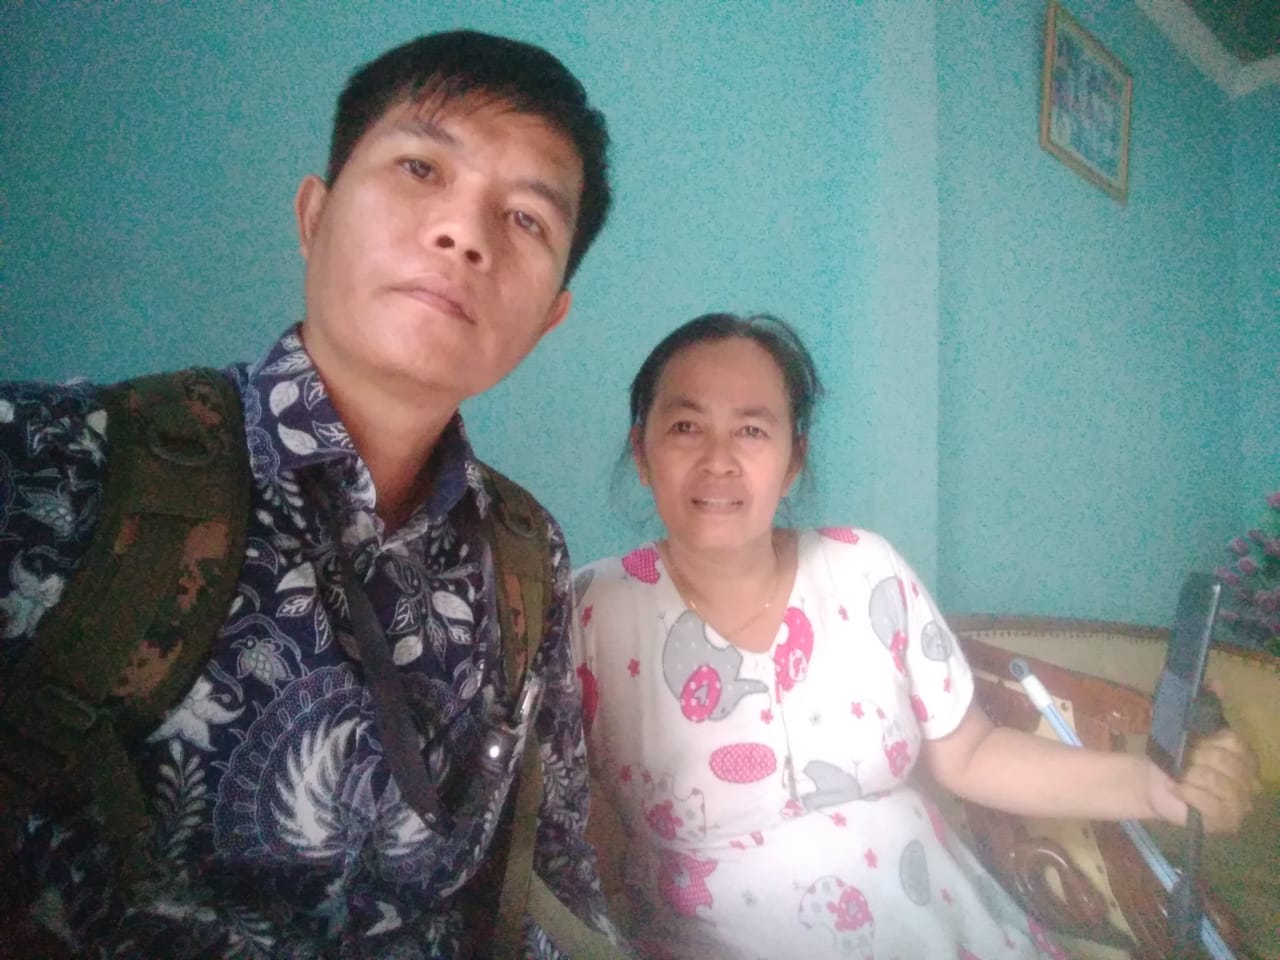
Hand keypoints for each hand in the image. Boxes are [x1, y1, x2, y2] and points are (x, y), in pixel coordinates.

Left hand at [1146, 727, 1261, 833]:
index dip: (1208, 740)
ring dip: (1191, 776)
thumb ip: (1200, 738)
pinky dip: (1188, 793)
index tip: (1190, 743)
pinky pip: (1211, 804)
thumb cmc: (1175, 764)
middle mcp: (1250, 781)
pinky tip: (1175, 788)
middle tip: (1179, 762)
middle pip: (1225, 760)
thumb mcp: (1187, 745)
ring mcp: (1242, 803)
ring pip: (1217, 781)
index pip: (1234, 742)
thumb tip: (1197, 732)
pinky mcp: (1228, 821)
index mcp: (1244, 757)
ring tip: (1177, 777)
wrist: (1156, 788)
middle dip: (1196, 758)